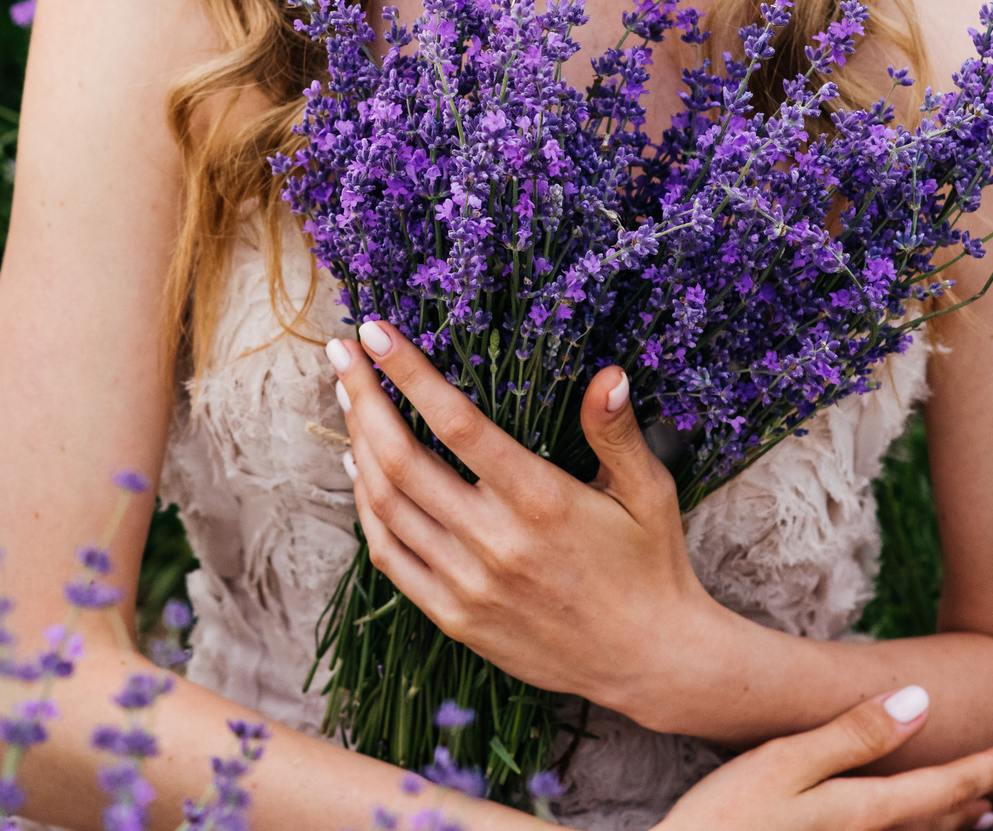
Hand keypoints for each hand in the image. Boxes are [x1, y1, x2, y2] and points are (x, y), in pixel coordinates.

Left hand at [328, 321, 726, 722]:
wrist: (650, 661)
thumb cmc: (649, 564)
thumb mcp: (648, 492)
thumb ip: (617, 431)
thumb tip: (608, 372)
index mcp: (542, 500)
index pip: (457, 422)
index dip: (409, 372)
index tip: (374, 330)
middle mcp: (496, 542)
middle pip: (401, 459)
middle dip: (363, 398)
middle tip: (342, 353)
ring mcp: (469, 585)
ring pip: (387, 506)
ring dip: (357, 445)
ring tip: (347, 397)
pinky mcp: (456, 618)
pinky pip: (391, 557)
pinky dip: (366, 509)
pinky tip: (360, 471)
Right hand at [657, 686, 992, 830]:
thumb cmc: (724, 820)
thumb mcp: (785, 763)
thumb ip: (853, 734)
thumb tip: (920, 703)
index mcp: (862, 810)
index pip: (944, 785)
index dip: (989, 767)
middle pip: (939, 817)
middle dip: (982, 793)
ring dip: (956, 822)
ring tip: (984, 812)